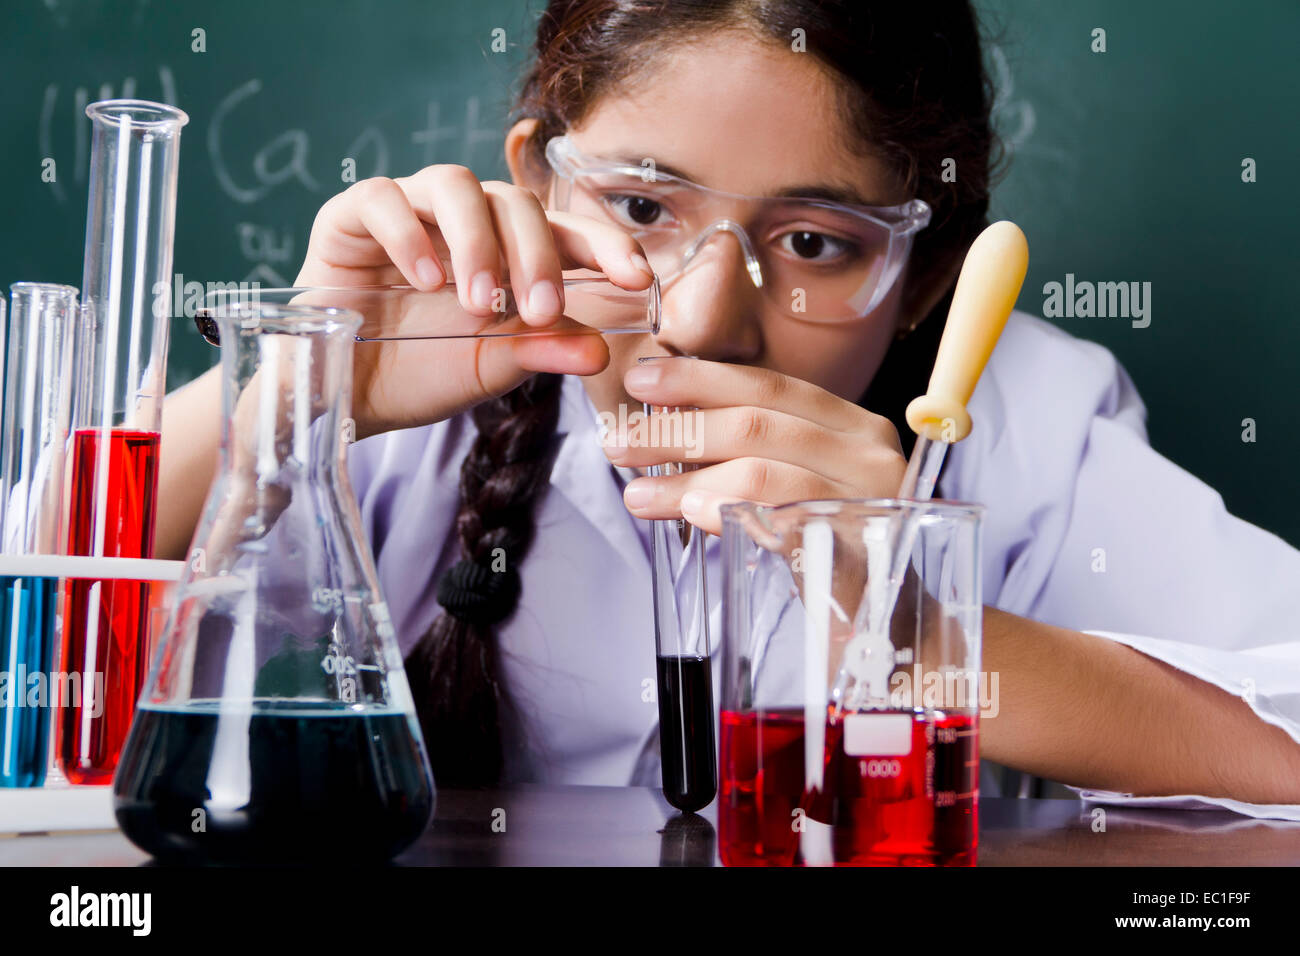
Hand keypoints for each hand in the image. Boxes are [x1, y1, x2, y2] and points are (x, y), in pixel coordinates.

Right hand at [296, 167, 654, 437]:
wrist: (346, 396)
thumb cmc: (422, 373)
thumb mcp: (491, 368)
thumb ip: (542, 351)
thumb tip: (601, 350)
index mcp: (509, 251)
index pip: (566, 230)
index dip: (606, 245)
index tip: (636, 278)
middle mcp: (464, 221)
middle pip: (515, 203)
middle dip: (538, 255)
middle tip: (540, 312)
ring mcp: (410, 211)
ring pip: (455, 185)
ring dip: (477, 242)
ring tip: (478, 303)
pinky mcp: (351, 216)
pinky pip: (382, 197)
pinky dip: (408, 234)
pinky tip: (424, 280)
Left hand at [606, 357, 907, 533]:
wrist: (886, 624)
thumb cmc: (829, 548)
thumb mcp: (798, 483)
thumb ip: (750, 447)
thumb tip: (665, 416)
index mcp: (852, 426)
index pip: (769, 386)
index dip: (700, 380)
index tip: (641, 381)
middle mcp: (868, 454)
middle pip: (757, 424)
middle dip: (677, 430)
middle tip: (618, 443)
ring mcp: (866, 501)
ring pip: (759, 471)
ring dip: (686, 480)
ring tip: (636, 494)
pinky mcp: (854, 551)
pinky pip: (781, 521)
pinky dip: (729, 510)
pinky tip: (691, 514)